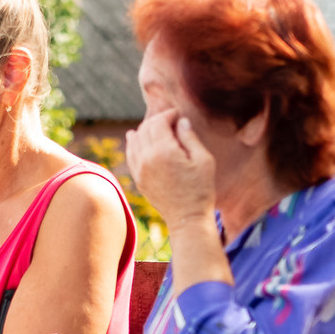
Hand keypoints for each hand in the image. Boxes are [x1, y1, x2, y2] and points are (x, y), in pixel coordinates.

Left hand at [123, 110, 216, 227]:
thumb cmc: (201, 189)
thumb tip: (181, 121)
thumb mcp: (204, 160)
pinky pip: (130, 154)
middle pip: (146, 128)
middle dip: (158, 120)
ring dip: (145, 130)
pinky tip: (136, 137)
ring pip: (135, 139)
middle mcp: (147, 158)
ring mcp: (139, 169)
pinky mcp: (138, 178)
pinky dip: (133, 143)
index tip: (179, 115)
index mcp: (164, 152)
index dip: (169, 114)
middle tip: (171, 121)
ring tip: (157, 128)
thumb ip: (190, 137)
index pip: (159, 122)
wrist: (187, 219)